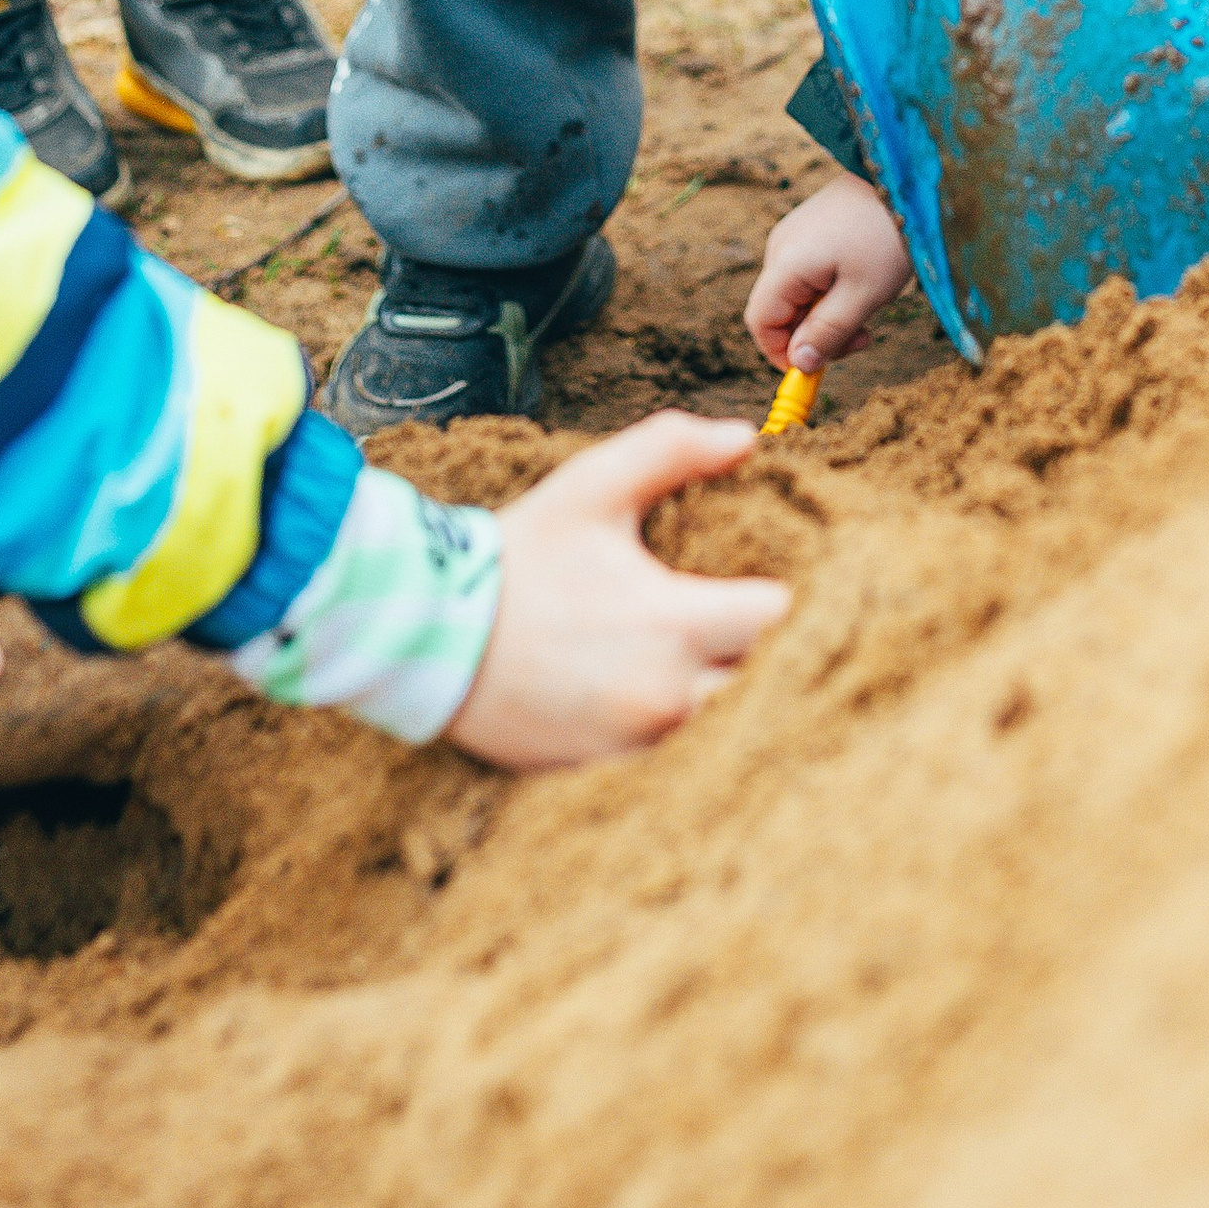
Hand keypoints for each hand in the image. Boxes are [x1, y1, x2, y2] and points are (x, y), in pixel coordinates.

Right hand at [445, 412, 789, 769]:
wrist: (432, 634)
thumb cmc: (520, 555)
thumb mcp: (594, 486)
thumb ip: (673, 450)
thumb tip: (747, 437)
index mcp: (676, 625)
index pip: (775, 618)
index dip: (769, 592)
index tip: (751, 575)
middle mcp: (668, 697)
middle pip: (752, 673)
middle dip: (741, 642)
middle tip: (714, 610)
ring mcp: (637, 742)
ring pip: (710, 716)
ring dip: (702, 683)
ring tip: (667, 645)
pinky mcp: (606, 770)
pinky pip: (662, 749)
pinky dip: (657, 718)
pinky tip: (625, 682)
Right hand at [744, 174, 912, 373]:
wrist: (904, 176)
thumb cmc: (886, 236)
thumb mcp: (862, 295)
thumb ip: (828, 333)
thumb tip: (799, 365)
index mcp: (786, 262)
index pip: (760, 322)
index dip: (782, 353)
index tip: (820, 367)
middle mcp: (781, 247)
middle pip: (780, 311)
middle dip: (816, 335)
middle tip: (863, 338)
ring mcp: (796, 235)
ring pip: (798, 295)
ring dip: (828, 314)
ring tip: (869, 306)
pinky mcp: (812, 229)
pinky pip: (810, 274)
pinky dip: (832, 290)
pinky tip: (864, 281)